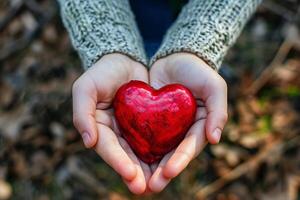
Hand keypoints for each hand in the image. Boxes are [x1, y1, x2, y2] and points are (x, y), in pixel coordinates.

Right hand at [72, 53, 150, 193]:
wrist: (124, 59)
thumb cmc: (102, 72)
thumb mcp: (85, 87)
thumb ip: (82, 113)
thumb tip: (88, 142)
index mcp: (99, 127)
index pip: (108, 148)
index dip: (118, 162)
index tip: (130, 174)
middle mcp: (115, 132)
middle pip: (124, 156)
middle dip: (134, 172)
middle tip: (144, 188)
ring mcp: (130, 130)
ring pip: (139, 152)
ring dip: (147, 169)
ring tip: (158, 182)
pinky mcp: (146, 124)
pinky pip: (152, 140)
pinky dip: (158, 152)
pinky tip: (168, 163)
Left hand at [148, 53, 227, 191]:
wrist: (176, 57)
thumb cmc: (198, 71)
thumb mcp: (214, 86)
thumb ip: (218, 111)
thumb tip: (214, 139)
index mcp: (198, 127)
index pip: (189, 147)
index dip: (180, 160)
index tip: (169, 172)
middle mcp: (181, 131)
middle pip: (171, 155)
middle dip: (162, 171)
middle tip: (150, 187)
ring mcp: (165, 127)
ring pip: (156, 150)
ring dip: (147, 166)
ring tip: (136, 181)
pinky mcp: (149, 120)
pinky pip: (143, 135)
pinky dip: (137, 148)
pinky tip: (126, 159)